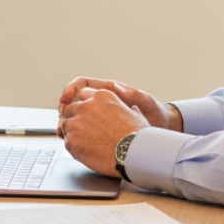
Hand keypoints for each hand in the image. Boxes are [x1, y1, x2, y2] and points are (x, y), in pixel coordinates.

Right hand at [57, 77, 178, 129]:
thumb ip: (129, 94)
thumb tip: (112, 86)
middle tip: (62, 116)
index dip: (70, 89)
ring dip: (69, 120)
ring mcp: (102, 115)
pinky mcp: (103, 129)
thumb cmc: (154, 112)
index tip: (64, 98)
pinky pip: (86, 128)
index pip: (82, 84)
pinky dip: (78, 131)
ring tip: (65, 128)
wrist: (162, 127)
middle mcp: (103, 102)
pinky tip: (77, 138)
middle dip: (65, 106)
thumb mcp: (144, 101)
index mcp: (109, 91)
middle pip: (75, 99)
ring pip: (78, 114)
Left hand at [58, 87, 149, 176]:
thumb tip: (132, 107)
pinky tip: (83, 151)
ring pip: (64, 123)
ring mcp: (77, 122)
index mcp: (102, 96)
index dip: (82, 106)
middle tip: (80, 129)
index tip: (83, 114)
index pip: (82, 95)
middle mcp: (87, 106)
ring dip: (70, 131)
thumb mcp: (135, 114)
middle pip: (70, 108)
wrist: (134, 154)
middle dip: (73, 118)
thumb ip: (126, 108)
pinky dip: (72, 146)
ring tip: (82, 142)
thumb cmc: (138, 137)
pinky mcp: (72, 139)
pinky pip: (66, 140)